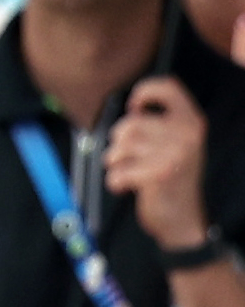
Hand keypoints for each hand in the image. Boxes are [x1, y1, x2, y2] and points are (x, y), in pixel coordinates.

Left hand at [107, 75, 211, 252]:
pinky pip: (118, 170)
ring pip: (121, 145)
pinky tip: (124, 186)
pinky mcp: (158, 175)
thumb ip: (160, 123)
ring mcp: (174, 154)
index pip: (169, 87)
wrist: (183, 219)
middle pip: (131, 122)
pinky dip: (114, 181)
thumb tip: (129, 109)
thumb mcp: (176, 144)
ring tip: (124, 170)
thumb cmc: (172, 179)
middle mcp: (187, 135)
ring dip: (114, 161)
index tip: (133, 108)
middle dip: (118, 141)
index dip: (144, 91)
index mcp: (192, 122)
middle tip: (124, 156)